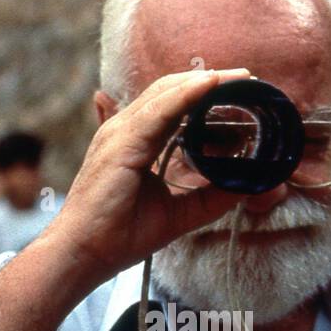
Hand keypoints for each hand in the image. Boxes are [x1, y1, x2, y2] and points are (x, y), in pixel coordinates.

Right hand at [52, 68, 252, 289]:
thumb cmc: (120, 234)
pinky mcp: (120, 144)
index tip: (239, 89)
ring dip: (204, 82)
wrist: (84, 253)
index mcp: (134, 140)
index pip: (172, 104)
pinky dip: (186, 95)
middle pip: (171, 90)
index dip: (204, 93)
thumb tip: (246, 185)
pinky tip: (210, 85)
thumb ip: (209, 197)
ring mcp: (120, 133)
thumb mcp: (178, 213)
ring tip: (238, 77)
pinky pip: (158, 111)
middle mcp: (124, 129)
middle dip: (210, 80)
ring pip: (166, 93)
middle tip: (246, 77)